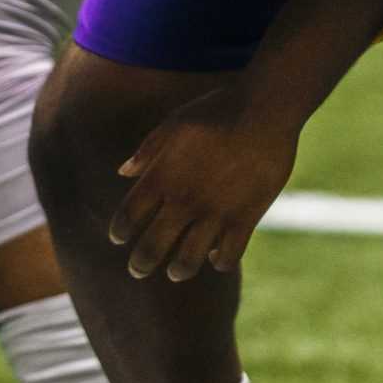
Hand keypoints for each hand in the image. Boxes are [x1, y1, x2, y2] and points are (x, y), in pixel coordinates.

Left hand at [111, 85, 299, 281]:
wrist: (264, 110)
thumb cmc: (217, 110)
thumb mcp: (173, 122)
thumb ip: (147, 151)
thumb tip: (122, 172)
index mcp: (161, 177)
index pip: (128, 216)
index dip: (119, 232)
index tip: (118, 239)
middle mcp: (184, 200)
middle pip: (152, 247)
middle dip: (140, 264)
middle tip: (137, 271)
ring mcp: (215, 213)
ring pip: (189, 260)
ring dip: (179, 271)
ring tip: (176, 273)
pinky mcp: (245, 218)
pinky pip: (229, 255)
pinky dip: (220, 262)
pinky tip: (216, 260)